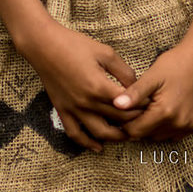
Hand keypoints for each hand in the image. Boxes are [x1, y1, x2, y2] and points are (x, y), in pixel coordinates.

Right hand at [19, 21, 141, 151]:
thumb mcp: (105, 52)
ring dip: (116, 137)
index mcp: (100, 86)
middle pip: (118, 120)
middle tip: (143, 118)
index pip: (128, 105)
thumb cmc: (74, 44)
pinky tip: (98, 147)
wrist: (43, 45)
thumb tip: (136, 85)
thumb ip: (124, 71)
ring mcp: (73, 108)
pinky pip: (75, 133)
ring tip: (127, 135)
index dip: (142, 106)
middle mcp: (87, 102)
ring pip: (100, 132)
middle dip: (134, 120)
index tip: (149, 104)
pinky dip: (87, 143)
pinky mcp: (62, 110)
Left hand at [114, 39, 192, 140]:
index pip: (136, 131)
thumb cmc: (175, 64)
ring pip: (161, 136)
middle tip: (136, 106)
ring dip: (153, 126)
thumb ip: (134, 93)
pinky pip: (176, 134)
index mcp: (165, 112)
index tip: (121, 111)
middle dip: (139, 124)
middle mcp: (180, 123)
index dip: (125, 122)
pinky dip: (167, 126)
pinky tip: (164, 110)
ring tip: (150, 107)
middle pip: (148, 135)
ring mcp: (190, 126)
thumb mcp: (152, 76)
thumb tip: (116, 105)